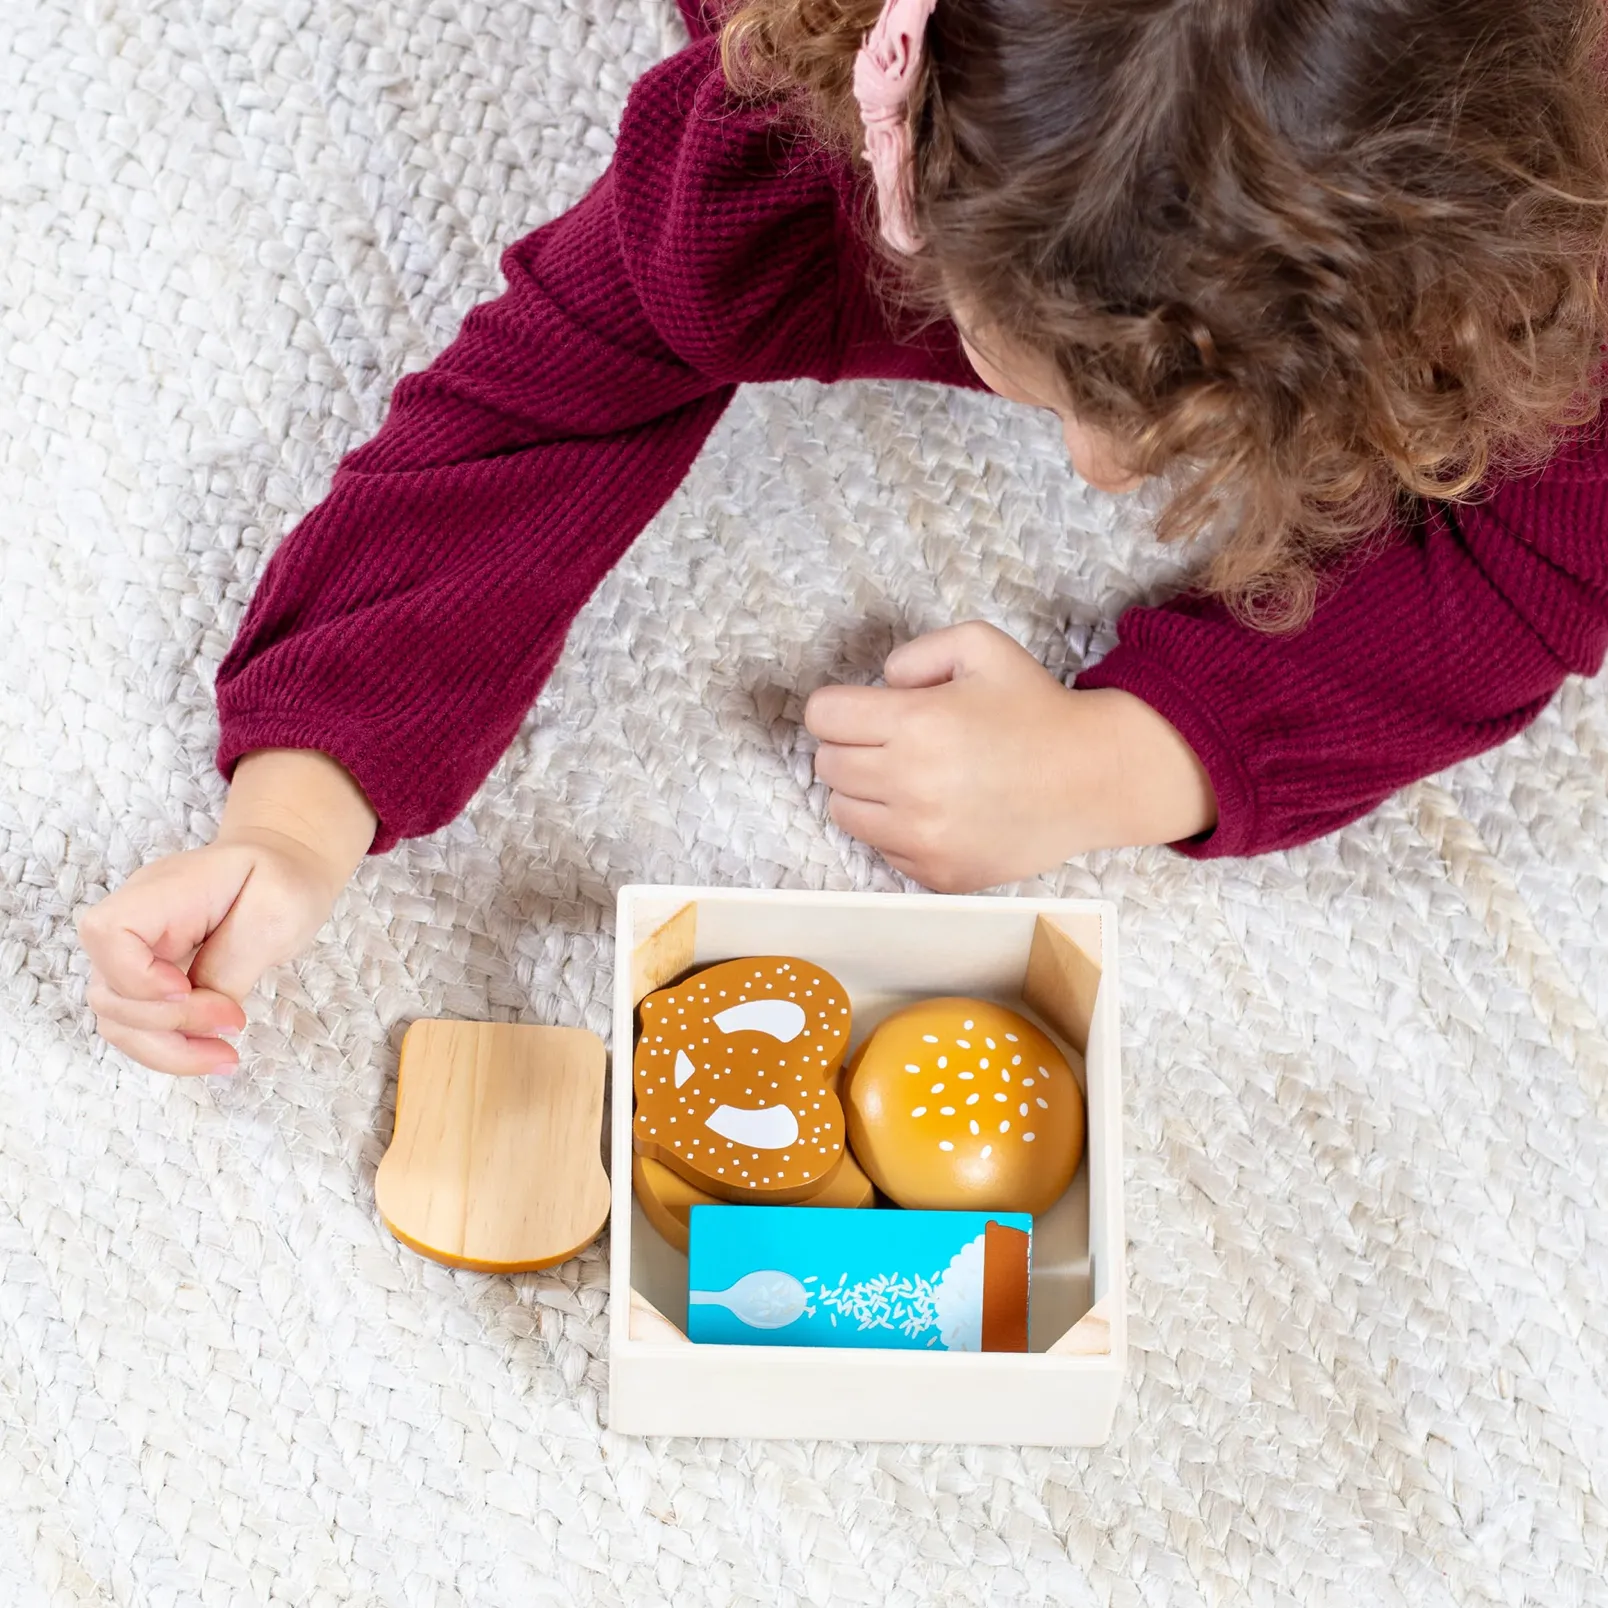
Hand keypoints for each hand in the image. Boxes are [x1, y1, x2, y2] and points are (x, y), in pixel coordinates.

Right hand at [76, 828, 347, 1077]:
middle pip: (109, 991)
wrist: (284, 867)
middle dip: (170, 1024)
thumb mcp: (277, 910)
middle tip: (235, 1023)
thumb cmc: (284, 880)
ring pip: (117, 1020)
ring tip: (225, 1057)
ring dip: (167, 1050)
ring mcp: (135, 953)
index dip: (137, 976)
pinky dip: (170, 1048)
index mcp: (163, 891)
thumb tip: (204, 1005)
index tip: (188, 989)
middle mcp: (135, 921)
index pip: (107, 932)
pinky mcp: (147, 980)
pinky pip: (138, 1027)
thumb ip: (233, 960)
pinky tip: (212, 1052)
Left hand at [804, 621, 1216, 891]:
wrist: (1094, 778)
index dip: (839, 708)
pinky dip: (896, 830)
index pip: (822, 717)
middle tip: (893, 742)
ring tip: (910, 777)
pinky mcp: (937, 874)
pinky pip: (881, 849)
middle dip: (851, 746)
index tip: (863, 711)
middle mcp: (910, 785)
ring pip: (843, 812)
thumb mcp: (980, 645)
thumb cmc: (1036, 709)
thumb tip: (880, 686)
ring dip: (864, 791)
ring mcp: (922, 838)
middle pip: (826, 765)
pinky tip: (938, 811)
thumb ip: (916, 653)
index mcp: (915, 723)